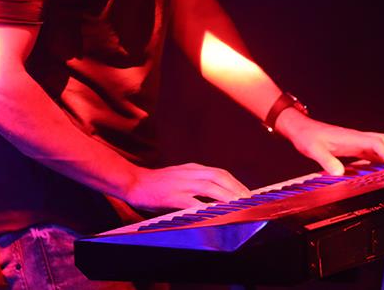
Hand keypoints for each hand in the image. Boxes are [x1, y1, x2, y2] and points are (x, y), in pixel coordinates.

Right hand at [124, 163, 250, 211]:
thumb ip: (196, 183)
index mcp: (193, 169)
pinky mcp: (173, 196)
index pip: (221, 173)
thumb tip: (216, 196)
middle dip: (237, 189)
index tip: (247, 194)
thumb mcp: (180, 177)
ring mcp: (181, 184)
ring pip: (211, 187)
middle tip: (249, 202)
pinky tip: (215, 215)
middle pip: (220, 178)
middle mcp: (190, 173)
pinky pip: (193, 202)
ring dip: (227, 197)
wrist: (134, 182)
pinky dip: (207, 208)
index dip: (236, 183)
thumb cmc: (157, 184)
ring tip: (239, 207)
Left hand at [277, 109, 383, 174]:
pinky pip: (371, 150)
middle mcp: (356, 138)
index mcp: (351, 138)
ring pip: (379, 145)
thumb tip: (339, 173)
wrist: (300, 128)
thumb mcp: (313, 150)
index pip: (377, 144)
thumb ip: (326, 160)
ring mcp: (354, 141)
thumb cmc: (306, 137)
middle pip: (383, 142)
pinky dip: (381, 157)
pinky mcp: (351, 145)